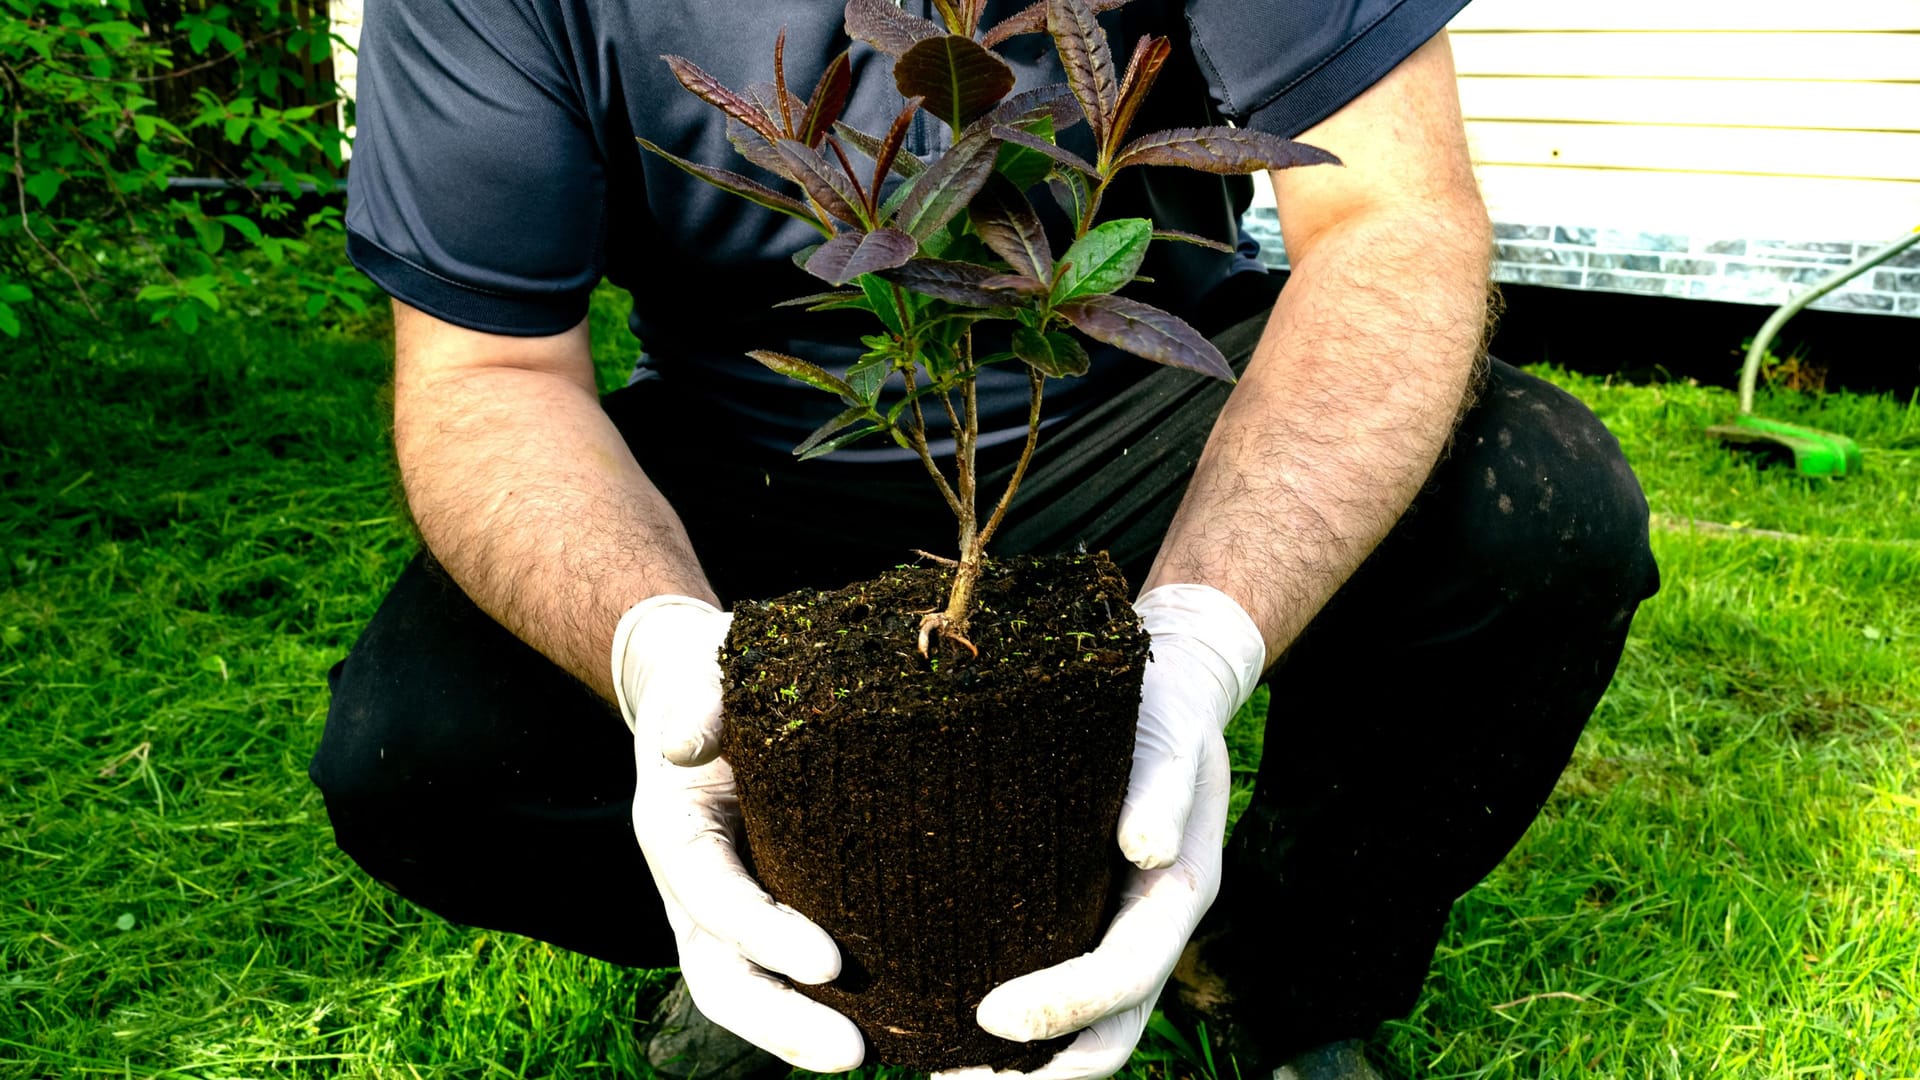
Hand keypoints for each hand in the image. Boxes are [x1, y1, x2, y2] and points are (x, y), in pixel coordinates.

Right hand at [615, 595, 865, 1072]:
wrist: (718, 689)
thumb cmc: (723, 678)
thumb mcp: (709, 672)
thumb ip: (701, 699)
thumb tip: (685, 745)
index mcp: (675, 831)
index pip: (712, 898)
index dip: (763, 935)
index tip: (830, 960)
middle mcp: (694, 888)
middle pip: (721, 978)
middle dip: (781, 1023)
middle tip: (854, 1053)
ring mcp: (728, 910)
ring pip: (749, 993)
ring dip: (801, 1034)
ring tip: (873, 1057)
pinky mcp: (772, 911)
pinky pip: (787, 975)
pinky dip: (824, 1007)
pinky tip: (892, 1026)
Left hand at [936, 584, 1265, 1079]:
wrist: (1168, 679)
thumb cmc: (1160, 704)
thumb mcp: (1169, 731)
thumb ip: (1163, 785)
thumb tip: (1145, 847)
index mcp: (1177, 892)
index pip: (1125, 978)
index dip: (1062, 1007)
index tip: (985, 1017)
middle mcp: (1150, 927)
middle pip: (1106, 1036)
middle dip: (1034, 1074)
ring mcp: (1117, 928)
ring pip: (1079, 1031)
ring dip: (1019, 1068)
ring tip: (935, 1074)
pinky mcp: (1080, 914)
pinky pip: (1049, 984)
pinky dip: (1008, 1026)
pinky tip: (940, 1015)